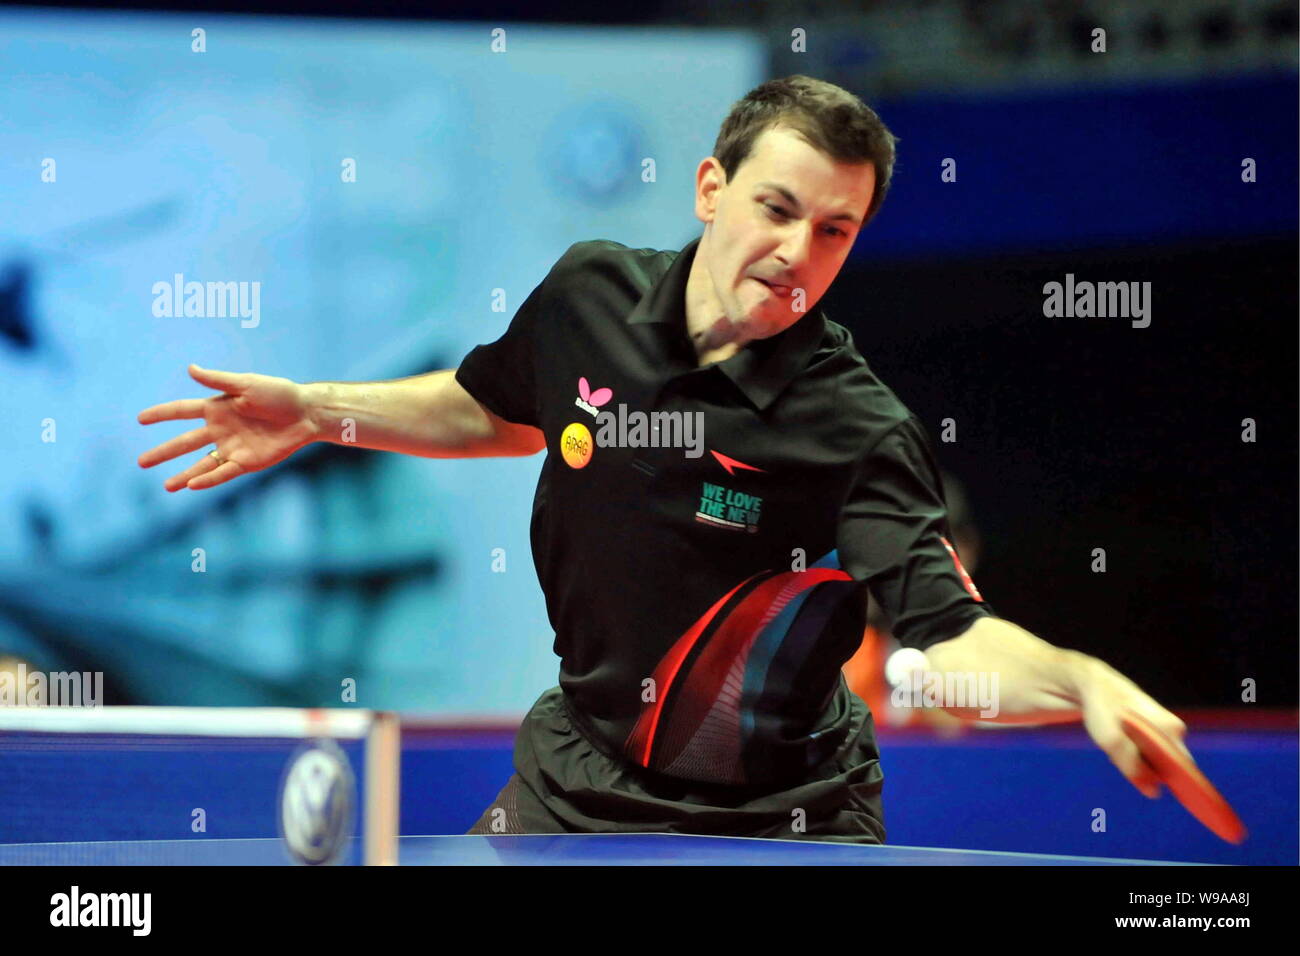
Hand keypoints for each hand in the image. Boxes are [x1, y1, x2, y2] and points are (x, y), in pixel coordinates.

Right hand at [137, 364, 319, 490]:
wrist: (306, 413)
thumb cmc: (279, 393)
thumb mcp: (247, 383)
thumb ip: (218, 380)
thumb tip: (190, 368)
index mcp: (217, 407)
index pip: (182, 411)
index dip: (162, 414)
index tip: (139, 419)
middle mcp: (221, 429)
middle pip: (185, 442)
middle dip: (164, 452)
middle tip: (141, 462)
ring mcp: (233, 447)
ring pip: (202, 464)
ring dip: (184, 475)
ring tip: (166, 486)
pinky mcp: (247, 462)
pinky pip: (224, 473)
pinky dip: (208, 479)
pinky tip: (192, 485)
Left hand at [1068, 651, 1189, 799]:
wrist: (1094, 685)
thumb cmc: (1104, 709)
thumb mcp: (1111, 741)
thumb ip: (1132, 767)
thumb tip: (1154, 793)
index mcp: (1171, 729)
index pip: (1188, 770)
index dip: (1185, 789)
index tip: (1186, 804)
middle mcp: (1175, 729)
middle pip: (1170, 768)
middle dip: (1146, 770)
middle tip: (1121, 755)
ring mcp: (1167, 730)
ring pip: (1156, 761)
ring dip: (1137, 762)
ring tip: (1117, 744)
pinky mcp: (1157, 732)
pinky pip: (1149, 754)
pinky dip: (1133, 755)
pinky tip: (1120, 742)